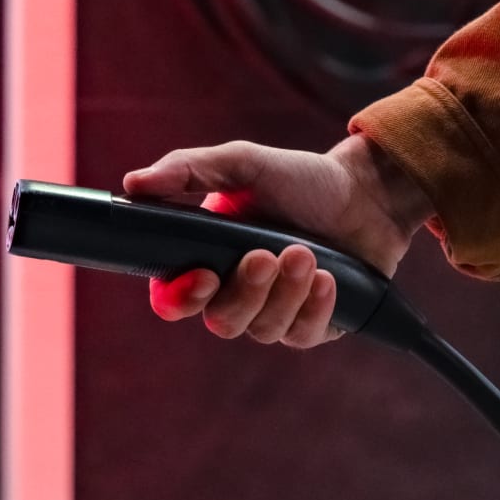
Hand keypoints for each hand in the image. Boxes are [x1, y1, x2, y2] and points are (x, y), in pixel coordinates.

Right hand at [121, 133, 430, 347]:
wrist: (366, 191)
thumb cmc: (298, 178)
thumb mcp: (241, 163)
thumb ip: (186, 170)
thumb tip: (132, 183)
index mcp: (207, 258)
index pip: (172, 297)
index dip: (178, 298)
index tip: (203, 275)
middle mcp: (236, 292)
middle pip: (220, 322)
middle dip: (244, 291)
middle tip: (265, 255)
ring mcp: (274, 312)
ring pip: (262, 330)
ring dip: (285, 292)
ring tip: (305, 253)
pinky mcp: (313, 326)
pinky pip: (300, 336)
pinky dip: (313, 308)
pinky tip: (326, 279)